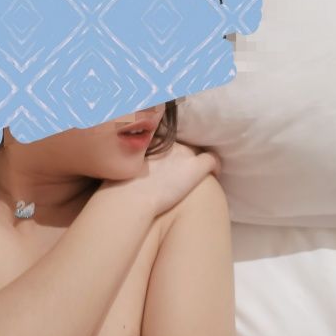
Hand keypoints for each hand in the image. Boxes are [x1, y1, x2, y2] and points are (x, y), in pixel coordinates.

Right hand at [100, 141, 221, 216]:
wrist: (130, 198)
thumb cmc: (120, 188)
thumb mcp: (120, 166)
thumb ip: (126, 159)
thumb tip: (123, 164)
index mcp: (151, 140)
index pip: (164, 138)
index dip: (166, 149)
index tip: (166, 159)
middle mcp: (169, 143)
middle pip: (181, 145)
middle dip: (180, 156)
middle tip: (177, 168)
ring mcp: (183, 155)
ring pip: (197, 152)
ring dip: (194, 162)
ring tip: (193, 174)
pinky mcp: (195, 169)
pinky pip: (212, 160)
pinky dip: (215, 166)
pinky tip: (215, 174)